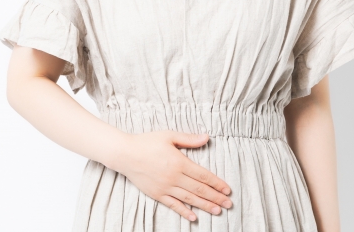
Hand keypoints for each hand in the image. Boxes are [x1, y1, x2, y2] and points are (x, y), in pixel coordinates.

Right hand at [112, 130, 232, 221]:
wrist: (125, 154)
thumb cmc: (147, 142)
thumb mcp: (169, 136)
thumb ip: (189, 139)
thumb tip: (206, 137)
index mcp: (179, 162)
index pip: (203, 175)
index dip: (217, 183)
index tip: (227, 190)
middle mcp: (174, 177)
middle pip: (199, 189)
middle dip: (215, 197)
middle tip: (228, 204)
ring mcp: (165, 187)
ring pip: (189, 199)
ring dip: (204, 205)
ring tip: (217, 211)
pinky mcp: (157, 194)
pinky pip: (173, 205)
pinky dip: (184, 211)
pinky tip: (193, 217)